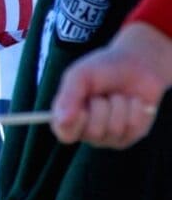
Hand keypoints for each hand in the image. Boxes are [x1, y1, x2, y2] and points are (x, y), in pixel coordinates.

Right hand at [51, 22, 171, 147]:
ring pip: (114, 130)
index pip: (65, 134)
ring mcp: (110, 136)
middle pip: (93, 132)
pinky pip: (133, 128)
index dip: (74, 124)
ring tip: (117, 95)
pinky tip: (133, 101)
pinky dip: (135, 108)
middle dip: (100, 106)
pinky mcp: (132, 135)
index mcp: (69, 115)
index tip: (82, 109)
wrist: (137, 64)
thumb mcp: (80, 75)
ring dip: (119, 105)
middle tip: (102, 94)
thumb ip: (68, 96)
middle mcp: (88, 130)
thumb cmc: (103, 68)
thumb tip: (62, 120)